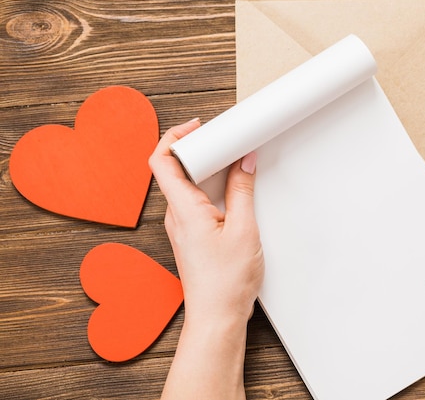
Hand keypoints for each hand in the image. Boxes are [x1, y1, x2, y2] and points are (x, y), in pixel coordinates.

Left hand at [150, 118, 263, 399]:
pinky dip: (212, 187)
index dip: (174, 136)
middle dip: (197, 148)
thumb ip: (242, 191)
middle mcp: (176, 215)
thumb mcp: (244, 229)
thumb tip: (244, 163)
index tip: (198, 126)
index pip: (161, 160)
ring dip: (207, 168)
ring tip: (232, 160)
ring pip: (187, 185)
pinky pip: (196, 201)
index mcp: (183, 209)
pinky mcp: (193, 235)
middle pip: (175, 168)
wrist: (218, 316)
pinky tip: (233, 190)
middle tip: (222, 139)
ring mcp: (183, 226)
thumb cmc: (226, 282)